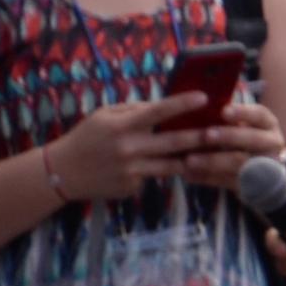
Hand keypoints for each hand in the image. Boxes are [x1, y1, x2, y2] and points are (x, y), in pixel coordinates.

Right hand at [42, 99, 212, 203]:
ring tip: (214, 152)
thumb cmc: (86, 137)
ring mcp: (131, 171)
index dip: (182, 104)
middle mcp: (129, 149)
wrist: (62, 173)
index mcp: (122, 126)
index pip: (157, 112)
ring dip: (193, 159)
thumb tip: (164, 106)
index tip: (204, 97)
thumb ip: (134, 109)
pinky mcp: (131, 188)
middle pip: (173, 143)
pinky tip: (160, 166)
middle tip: (223, 130)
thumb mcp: (105, 115)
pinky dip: (158, 169)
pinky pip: (152, 176)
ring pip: (171, 165)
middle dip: (200, 137)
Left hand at [171, 92, 285, 192]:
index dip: (242, 112)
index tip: (223, 111)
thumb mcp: (243, 124)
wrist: (261, 172)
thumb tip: (196, 105)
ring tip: (188, 160)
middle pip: (252, 139)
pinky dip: (206, 177)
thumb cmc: (242, 138)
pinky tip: (188, 174)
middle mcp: (271, 144)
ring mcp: (263, 166)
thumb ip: (225, 117)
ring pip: (238, 163)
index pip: (259, 115)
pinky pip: (227, 181)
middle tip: (206, 134)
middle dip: (228, 136)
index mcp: (268, 124)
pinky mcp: (251, 185)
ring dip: (212, 161)